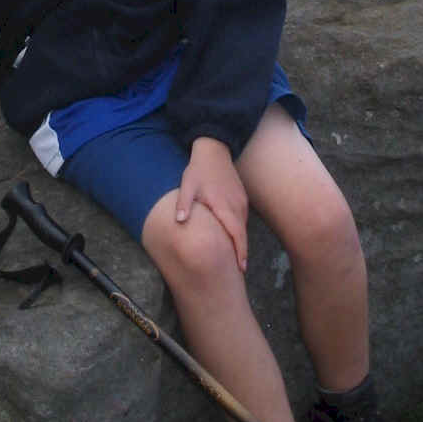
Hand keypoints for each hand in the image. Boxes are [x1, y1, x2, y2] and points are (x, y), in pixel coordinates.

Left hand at [176, 136, 248, 270]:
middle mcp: (237, 206)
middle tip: (239, 270)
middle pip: (242, 234)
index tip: (241, 268)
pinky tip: (232, 237)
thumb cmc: (199, 170)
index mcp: (224, 206)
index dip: (240, 252)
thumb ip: (184, 204)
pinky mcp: (241, 197)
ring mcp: (241, 201)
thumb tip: (180, 222)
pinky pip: (242, 218)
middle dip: (242, 253)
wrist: (214, 150)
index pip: (236, 234)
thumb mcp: (188, 185)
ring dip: (240, 242)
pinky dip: (239, 230)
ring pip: (243, 227)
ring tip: (236, 258)